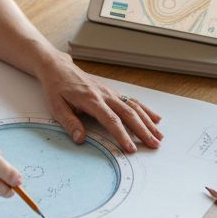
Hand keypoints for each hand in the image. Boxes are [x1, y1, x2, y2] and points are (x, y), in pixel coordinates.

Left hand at [37, 53, 162, 152]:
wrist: (59, 69)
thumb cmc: (57, 88)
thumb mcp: (57, 107)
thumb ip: (69, 123)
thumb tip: (80, 139)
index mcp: (91, 100)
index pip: (110, 120)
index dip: (122, 135)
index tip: (131, 148)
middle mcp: (105, 95)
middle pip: (128, 114)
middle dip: (143, 130)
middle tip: (154, 144)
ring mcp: (111, 92)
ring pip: (134, 107)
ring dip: (148, 122)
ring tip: (159, 136)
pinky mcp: (113, 92)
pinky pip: (132, 100)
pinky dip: (145, 110)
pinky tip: (155, 118)